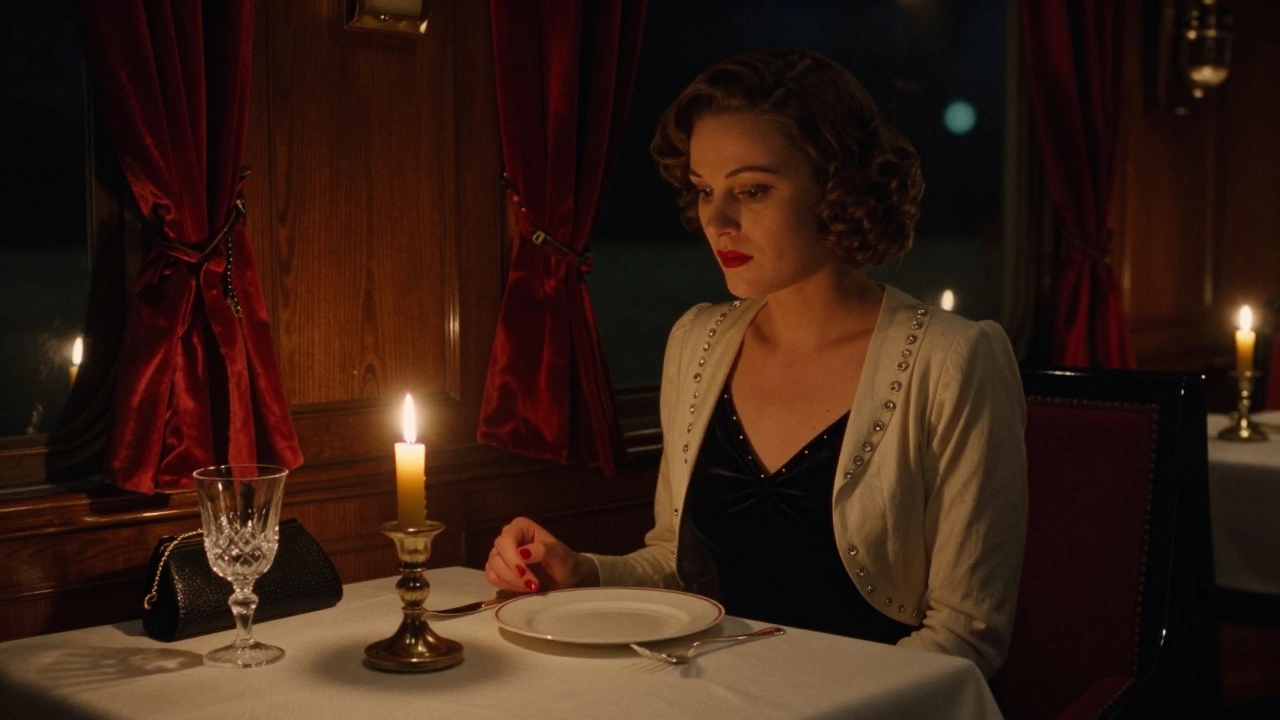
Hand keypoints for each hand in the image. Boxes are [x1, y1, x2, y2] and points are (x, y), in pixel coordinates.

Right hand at [485, 516, 599, 593]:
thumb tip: (521, 553)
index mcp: (520, 527)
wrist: (566, 578)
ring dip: (511, 582)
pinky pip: (492, 578)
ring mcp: (500, 553)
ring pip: (492, 569)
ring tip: (531, 587)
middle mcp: (507, 537)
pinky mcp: (498, 570)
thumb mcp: (559, 555)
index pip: (506, 540)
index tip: (524, 573)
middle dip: (512, 574)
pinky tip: (523, 588)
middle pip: (496, 556)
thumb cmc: (565, 562)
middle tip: (533, 585)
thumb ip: (542, 550)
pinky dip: (506, 586)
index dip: (511, 558)